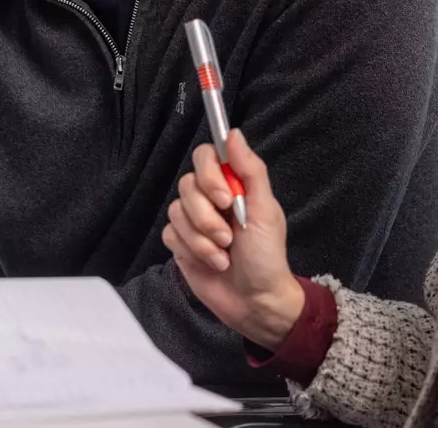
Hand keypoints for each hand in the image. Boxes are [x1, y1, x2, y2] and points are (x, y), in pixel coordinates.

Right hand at [162, 129, 303, 350]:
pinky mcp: (180, 243)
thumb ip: (251, 171)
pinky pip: (170, 234)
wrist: (255, 302)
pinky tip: (212, 263)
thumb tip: (234, 134)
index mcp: (233, 185)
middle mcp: (210, 198)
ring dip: (202, 239)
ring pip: (176, 211)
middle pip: (187, 185)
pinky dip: (192, 250)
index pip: (205, 156)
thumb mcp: (266, 211)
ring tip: (224, 256)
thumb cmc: (267, 257)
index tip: (225, 199)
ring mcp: (193, 221)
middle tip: (229, 237)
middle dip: (207, 216)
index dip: (209, 175)